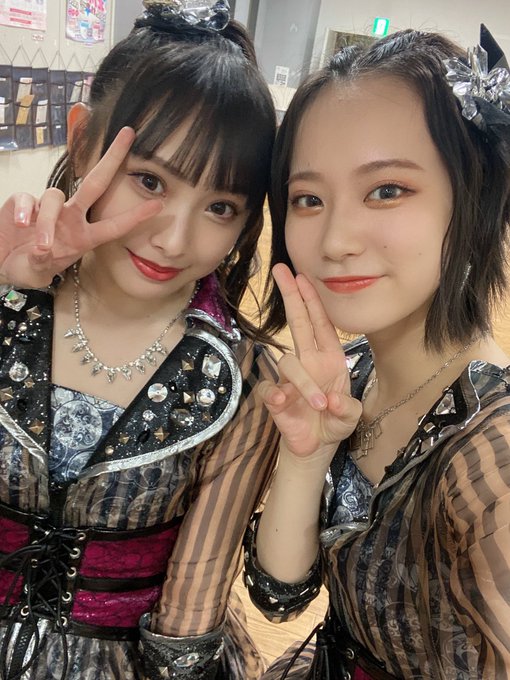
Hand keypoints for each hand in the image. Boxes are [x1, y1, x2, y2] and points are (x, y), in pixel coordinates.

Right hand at [0, 127, 162, 287]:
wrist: (1, 261)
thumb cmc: (27, 265)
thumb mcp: (37, 271)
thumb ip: (41, 263)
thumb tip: (42, 251)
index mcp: (83, 237)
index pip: (114, 226)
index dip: (134, 217)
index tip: (159, 206)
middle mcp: (71, 218)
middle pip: (95, 183)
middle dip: (112, 159)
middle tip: (128, 135)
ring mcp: (48, 208)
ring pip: (54, 197)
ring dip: (48, 222)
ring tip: (43, 246)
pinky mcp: (23, 203)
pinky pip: (26, 199)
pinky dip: (24, 211)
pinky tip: (21, 225)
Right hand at [259, 263, 361, 456]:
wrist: (315, 448)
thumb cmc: (334, 423)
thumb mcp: (349, 418)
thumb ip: (347, 409)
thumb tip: (331, 400)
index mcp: (330, 358)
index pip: (320, 322)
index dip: (313, 299)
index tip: (303, 276)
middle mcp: (309, 362)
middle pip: (298, 322)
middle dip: (292, 295)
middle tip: (281, 270)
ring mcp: (289, 378)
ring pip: (288, 362)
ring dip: (303, 382)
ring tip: (320, 405)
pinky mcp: (275, 398)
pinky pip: (269, 388)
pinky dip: (276, 395)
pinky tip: (284, 404)